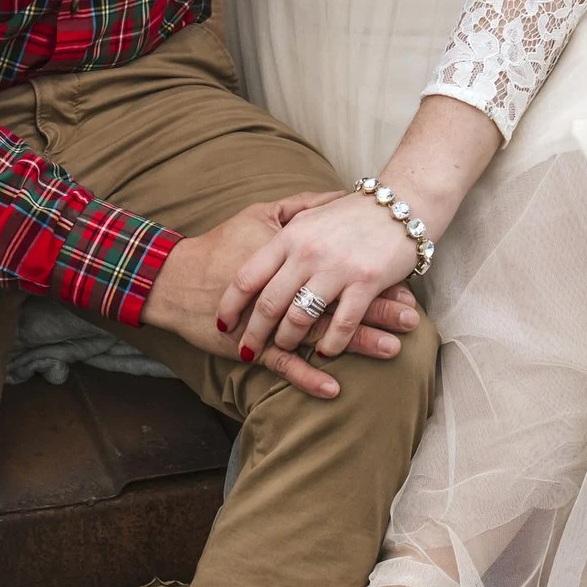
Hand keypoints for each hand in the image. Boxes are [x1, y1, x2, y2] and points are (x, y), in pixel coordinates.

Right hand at [143, 198, 421, 400]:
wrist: (175, 278)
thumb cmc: (220, 245)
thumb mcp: (262, 214)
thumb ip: (304, 206)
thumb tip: (342, 196)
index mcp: (290, 255)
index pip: (339, 264)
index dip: (372, 272)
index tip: (404, 275)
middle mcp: (283, 287)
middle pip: (338, 299)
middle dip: (377, 309)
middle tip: (412, 318)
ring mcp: (266, 320)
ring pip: (319, 332)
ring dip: (358, 343)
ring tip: (392, 350)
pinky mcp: (249, 345)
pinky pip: (283, 365)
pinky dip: (308, 377)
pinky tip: (335, 389)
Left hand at [217, 190, 420, 360]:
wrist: (402, 203)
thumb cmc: (352, 215)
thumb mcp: (309, 218)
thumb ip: (283, 238)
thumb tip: (255, 267)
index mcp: (289, 236)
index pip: (247, 276)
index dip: (230, 305)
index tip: (222, 324)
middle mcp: (307, 252)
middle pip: (269, 303)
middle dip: (255, 333)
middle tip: (246, 351)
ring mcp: (337, 268)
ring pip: (301, 317)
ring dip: (289, 340)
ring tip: (285, 348)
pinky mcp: (367, 281)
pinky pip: (341, 323)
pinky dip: (331, 343)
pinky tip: (325, 352)